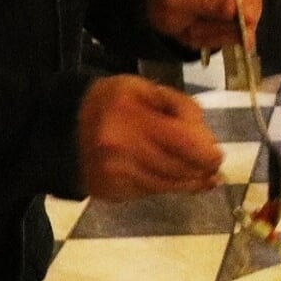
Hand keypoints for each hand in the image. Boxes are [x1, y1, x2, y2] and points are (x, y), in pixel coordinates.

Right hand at [77, 75, 223, 199]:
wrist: (62, 125)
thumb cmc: (112, 100)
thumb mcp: (146, 88)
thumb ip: (181, 108)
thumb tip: (207, 141)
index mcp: (132, 116)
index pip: (183, 142)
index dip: (207, 153)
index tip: (217, 156)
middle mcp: (121, 150)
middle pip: (177, 168)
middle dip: (201, 169)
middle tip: (213, 168)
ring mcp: (113, 174)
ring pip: (166, 185)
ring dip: (188, 182)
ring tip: (203, 177)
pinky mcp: (108, 191)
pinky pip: (149, 192)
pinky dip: (166, 187)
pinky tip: (175, 180)